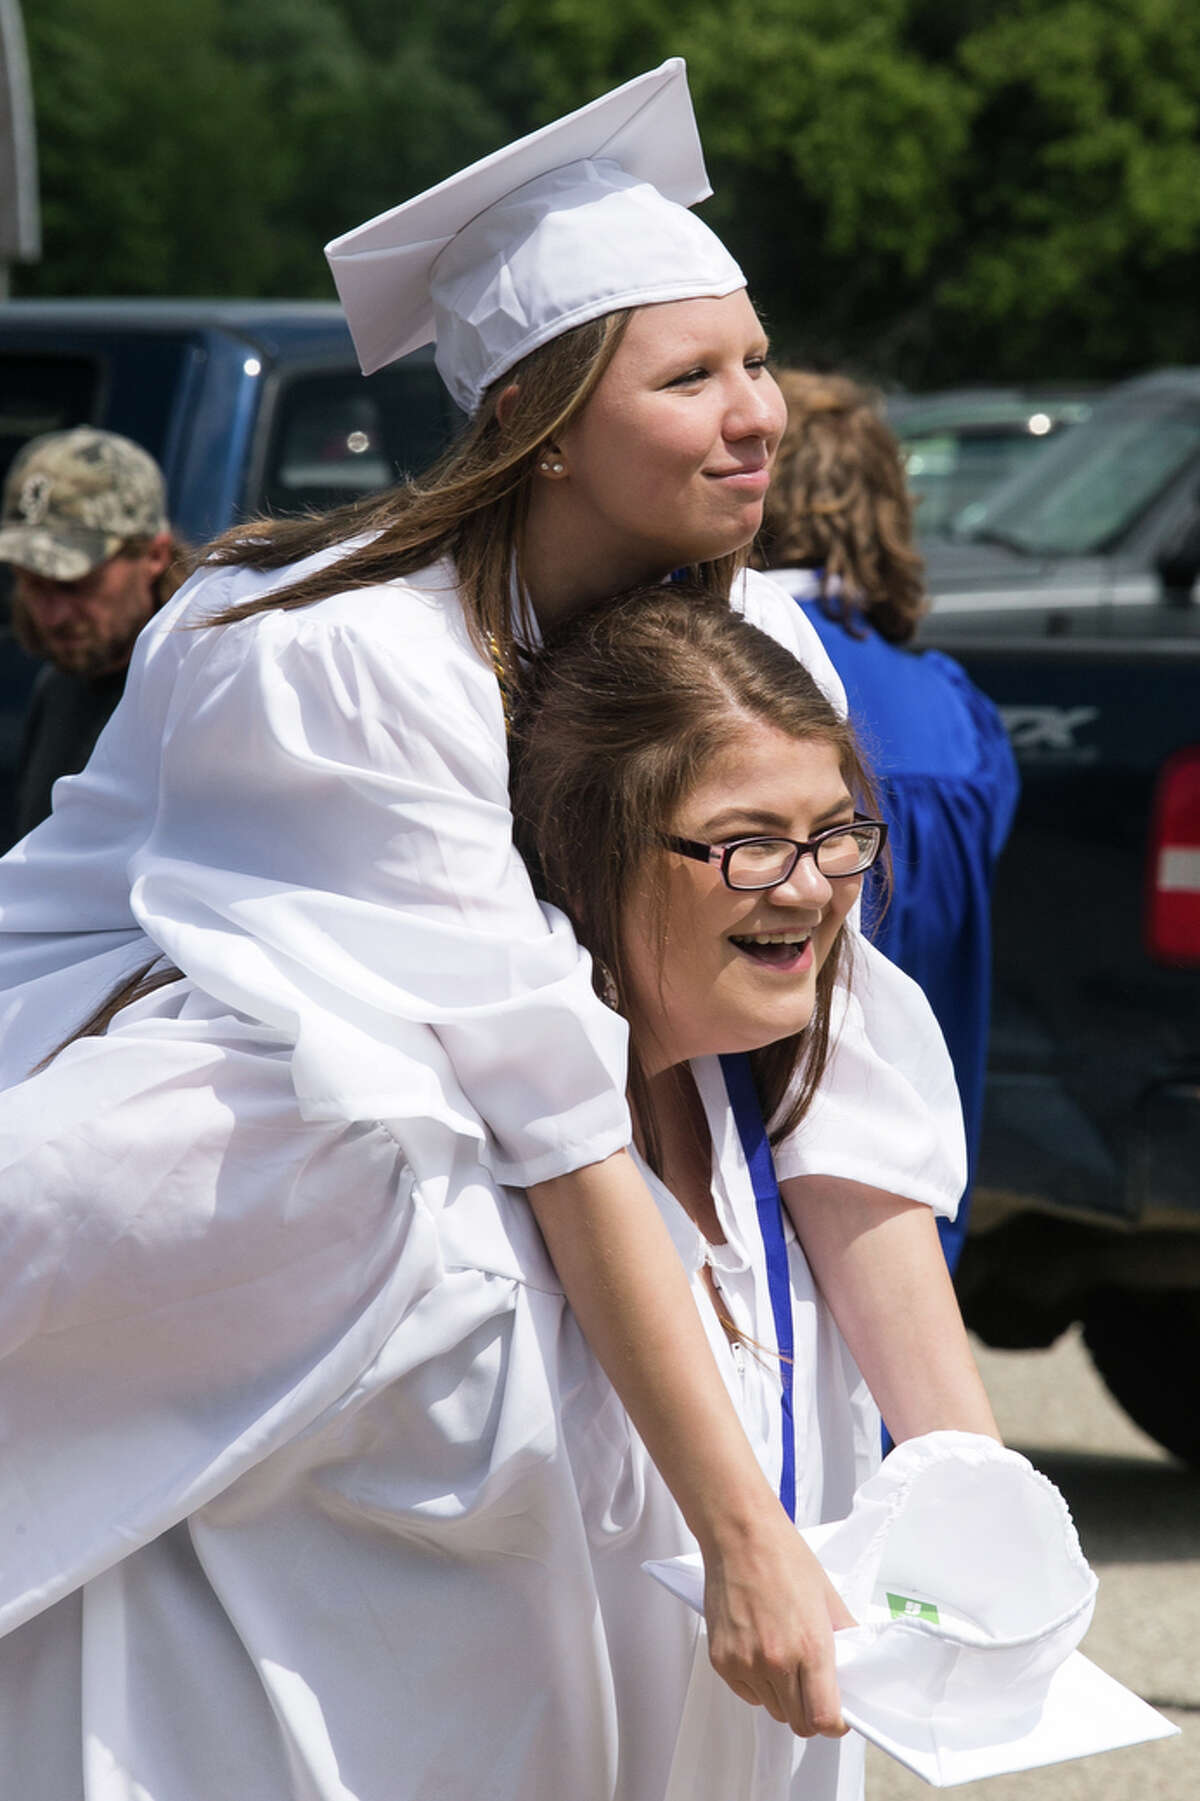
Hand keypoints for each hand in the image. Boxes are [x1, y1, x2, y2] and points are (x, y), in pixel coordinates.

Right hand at [701, 1505, 856, 1737]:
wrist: (740, 1534)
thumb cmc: (783, 1557)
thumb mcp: (827, 1596)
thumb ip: (844, 1636)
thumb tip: (852, 1666)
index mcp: (810, 1647)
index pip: (823, 1720)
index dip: (834, 1724)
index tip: (837, 1715)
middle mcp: (776, 1661)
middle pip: (797, 1723)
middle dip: (809, 1711)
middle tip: (811, 1686)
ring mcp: (745, 1663)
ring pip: (771, 1708)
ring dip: (782, 1696)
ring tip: (782, 1658)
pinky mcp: (722, 1660)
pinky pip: (746, 1693)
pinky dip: (756, 1684)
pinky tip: (759, 1651)